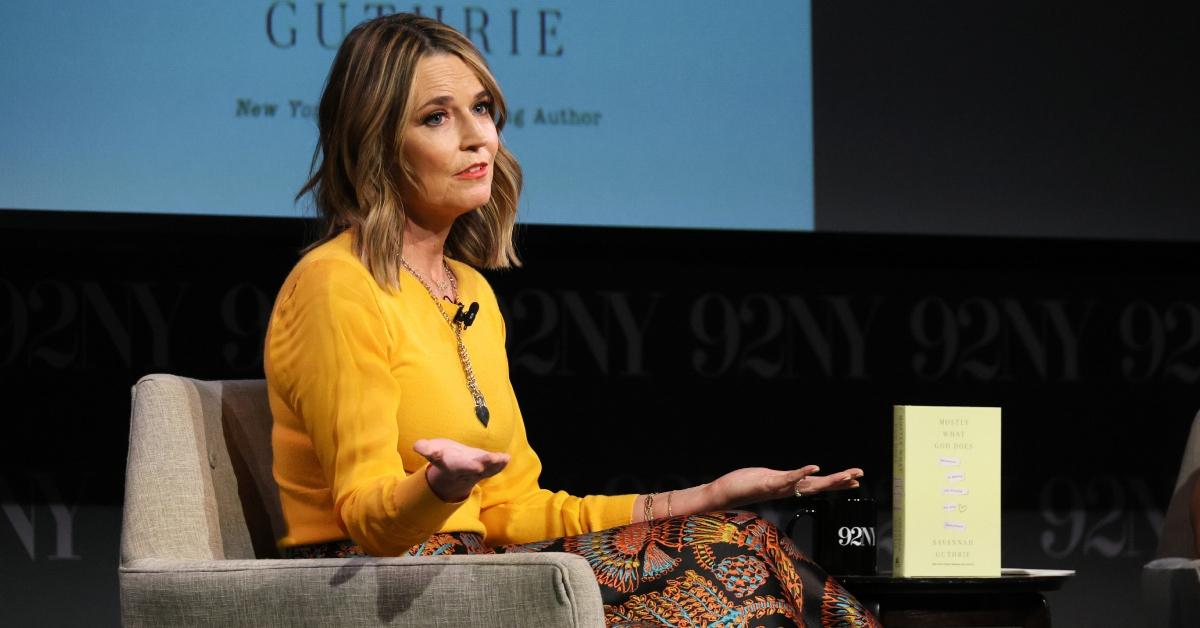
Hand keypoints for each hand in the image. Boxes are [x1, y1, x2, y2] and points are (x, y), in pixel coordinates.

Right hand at [413, 438, 509, 502]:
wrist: (457, 472)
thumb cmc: (444, 456)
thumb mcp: (433, 451)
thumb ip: (426, 448)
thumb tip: (417, 445)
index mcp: (449, 464)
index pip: (446, 461)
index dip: (443, 456)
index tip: (442, 454)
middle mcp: (464, 469)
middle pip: (469, 467)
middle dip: (476, 464)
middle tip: (482, 463)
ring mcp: (477, 470)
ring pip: (485, 469)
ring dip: (493, 465)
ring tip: (502, 458)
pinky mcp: (487, 467)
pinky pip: (494, 468)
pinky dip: (500, 464)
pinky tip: (507, 458)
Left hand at [708, 465, 863, 508]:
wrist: (724, 494)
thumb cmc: (743, 486)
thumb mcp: (768, 481)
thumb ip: (781, 481)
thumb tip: (791, 480)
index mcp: (789, 488)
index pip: (817, 485)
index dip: (836, 484)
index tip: (855, 480)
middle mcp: (787, 490)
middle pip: (819, 486)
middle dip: (840, 481)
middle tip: (859, 476)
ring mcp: (779, 487)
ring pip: (809, 485)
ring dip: (828, 480)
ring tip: (846, 474)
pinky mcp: (768, 482)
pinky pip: (789, 478)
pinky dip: (802, 472)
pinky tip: (815, 466)